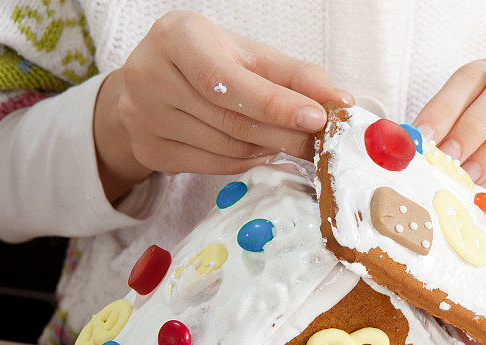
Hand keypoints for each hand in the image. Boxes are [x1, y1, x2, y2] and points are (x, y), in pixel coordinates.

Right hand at [94, 10, 351, 200]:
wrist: (148, 86)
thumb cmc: (208, 62)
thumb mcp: (248, 56)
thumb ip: (295, 76)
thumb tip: (340, 101)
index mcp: (176, 37)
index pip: (228, 81)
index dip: (276, 104)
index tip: (318, 118)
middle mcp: (151, 75)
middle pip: (232, 120)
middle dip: (286, 134)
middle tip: (324, 144)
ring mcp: (144, 117)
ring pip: (228, 148)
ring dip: (270, 149)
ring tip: (290, 140)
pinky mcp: (150, 150)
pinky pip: (216, 166)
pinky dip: (249, 162)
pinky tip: (262, 150)